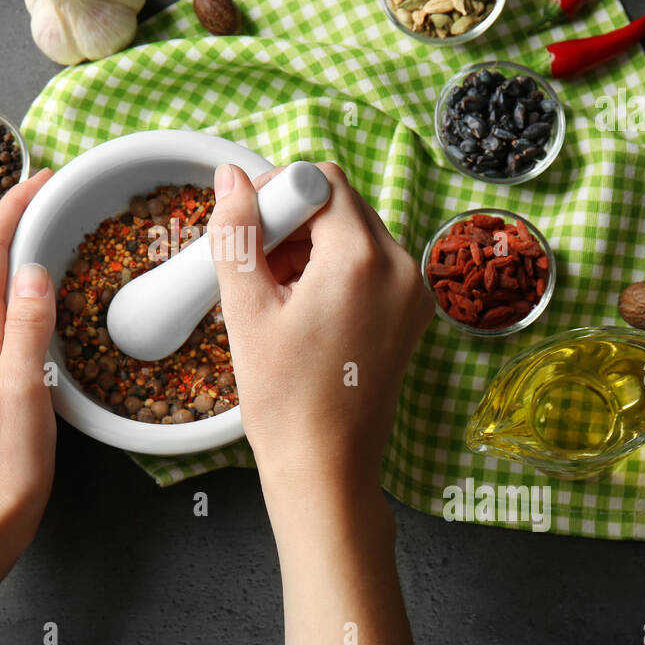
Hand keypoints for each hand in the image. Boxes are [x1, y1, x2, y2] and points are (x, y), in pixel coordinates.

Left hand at [0, 168, 57, 557]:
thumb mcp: (22, 389)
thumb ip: (27, 325)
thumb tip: (33, 268)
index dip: (14, 205)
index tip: (45, 175)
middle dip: (19, 221)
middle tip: (59, 196)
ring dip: (22, 256)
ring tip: (58, 234)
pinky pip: (4, 321)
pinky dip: (26, 295)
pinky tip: (49, 301)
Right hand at [208, 162, 432, 514]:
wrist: (326, 467)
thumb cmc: (285, 399)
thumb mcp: (246, 310)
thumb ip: (237, 233)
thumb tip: (232, 177)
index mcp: (361, 259)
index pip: (320, 181)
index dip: (278, 197)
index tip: (253, 237)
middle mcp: (400, 266)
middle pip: (341, 204)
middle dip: (294, 223)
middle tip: (261, 271)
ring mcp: (412, 291)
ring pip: (355, 232)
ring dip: (312, 247)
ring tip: (280, 298)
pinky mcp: (411, 312)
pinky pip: (372, 264)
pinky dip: (336, 270)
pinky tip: (305, 310)